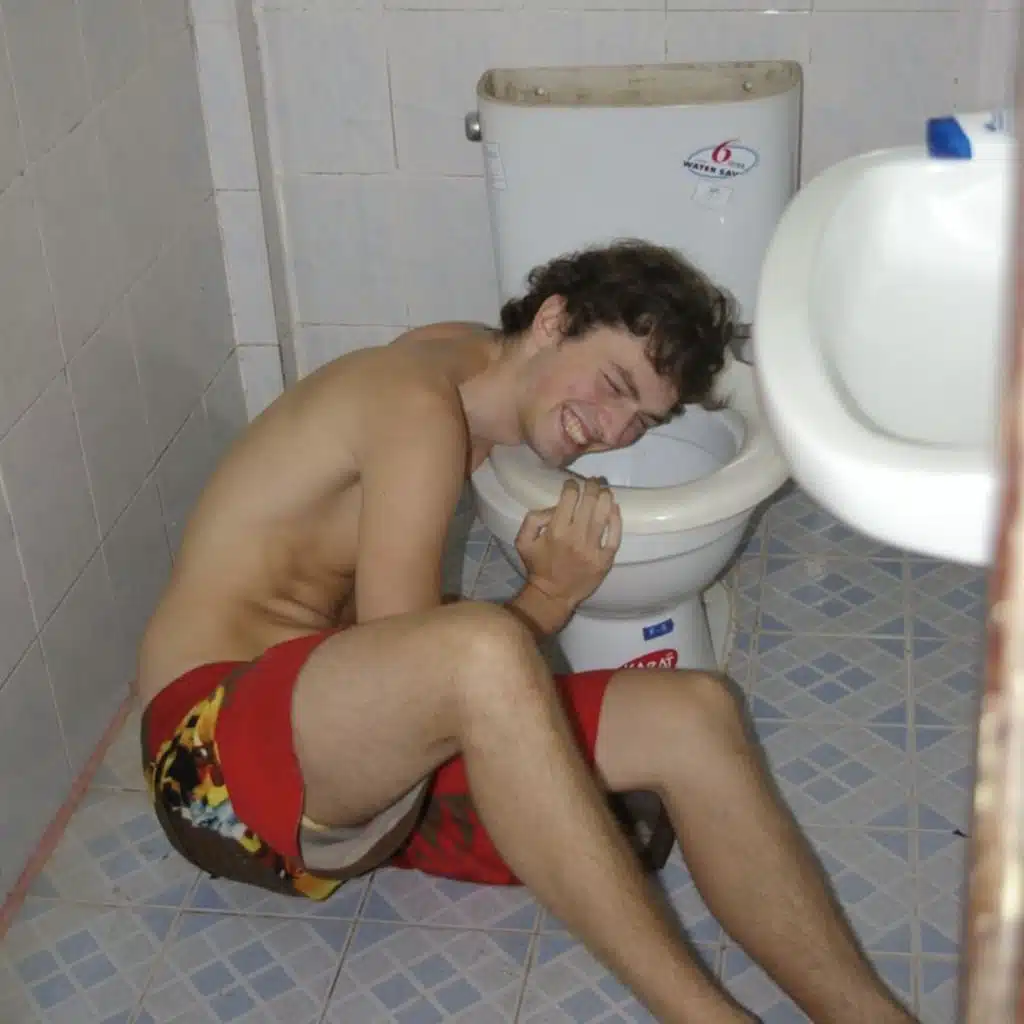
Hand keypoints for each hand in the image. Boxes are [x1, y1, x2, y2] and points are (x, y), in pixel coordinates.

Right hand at [515, 476, 622, 610]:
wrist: (553, 595)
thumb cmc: (538, 566)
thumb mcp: (523, 541)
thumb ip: (533, 519)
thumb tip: (554, 507)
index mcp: (556, 531)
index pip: (569, 498)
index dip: (572, 486)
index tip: (572, 484)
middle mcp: (576, 537)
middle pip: (590, 502)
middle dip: (592, 486)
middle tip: (592, 482)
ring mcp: (593, 549)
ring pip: (604, 515)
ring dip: (606, 497)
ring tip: (605, 490)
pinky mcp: (605, 560)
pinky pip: (615, 536)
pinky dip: (616, 520)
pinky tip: (615, 508)